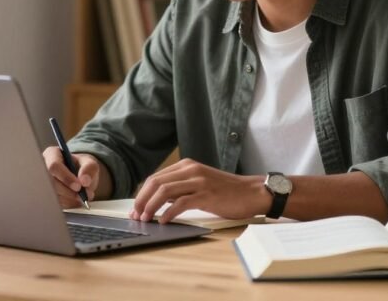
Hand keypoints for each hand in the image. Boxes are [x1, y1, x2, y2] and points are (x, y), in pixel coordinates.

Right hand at [42, 146, 100, 208]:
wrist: (79, 177)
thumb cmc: (81, 166)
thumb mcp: (89, 163)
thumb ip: (89, 168)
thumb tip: (84, 181)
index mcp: (52, 154)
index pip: (54, 166)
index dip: (66, 177)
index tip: (78, 186)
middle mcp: (43, 168)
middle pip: (51, 183)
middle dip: (68, 191)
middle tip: (82, 196)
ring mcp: (42, 183)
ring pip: (52, 195)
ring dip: (69, 199)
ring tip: (81, 197)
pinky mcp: (45, 195)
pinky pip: (54, 203)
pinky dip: (67, 204)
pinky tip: (74, 200)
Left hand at [130, 158, 269, 223]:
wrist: (252, 193)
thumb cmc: (227, 192)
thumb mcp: (199, 184)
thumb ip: (180, 188)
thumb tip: (157, 200)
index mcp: (187, 166)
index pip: (155, 178)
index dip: (142, 193)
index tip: (135, 207)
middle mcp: (191, 170)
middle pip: (156, 183)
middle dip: (142, 200)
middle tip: (136, 215)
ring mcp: (199, 181)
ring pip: (165, 191)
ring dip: (151, 206)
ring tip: (145, 219)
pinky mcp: (206, 195)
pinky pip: (181, 203)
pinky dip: (168, 212)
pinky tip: (163, 221)